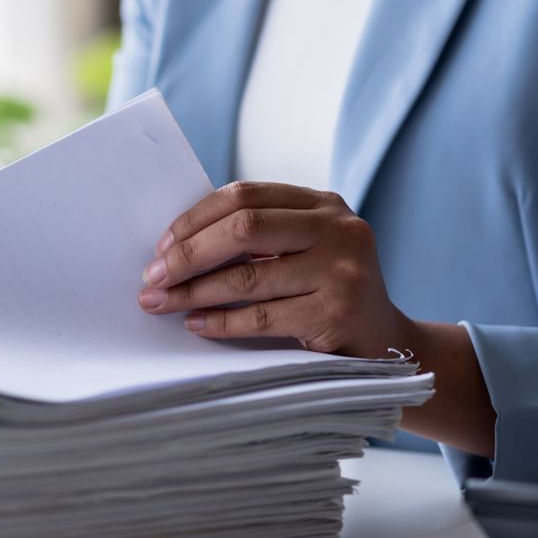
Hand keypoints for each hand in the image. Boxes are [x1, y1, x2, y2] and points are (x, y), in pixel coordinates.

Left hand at [136, 181, 415, 356]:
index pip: (244, 195)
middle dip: (188, 254)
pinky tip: (195, 323)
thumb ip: (257, 236)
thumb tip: (173, 247)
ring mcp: (343, 271)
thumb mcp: (303, 250)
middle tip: (152, 276)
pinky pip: (261, 316)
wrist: (386, 343)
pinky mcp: (337, 313)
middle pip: (244, 228)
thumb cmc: (326, 292)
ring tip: (161, 302)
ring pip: (248, 277)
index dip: (195, 218)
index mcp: (323, 204)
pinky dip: (221, 321)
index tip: (161, 245)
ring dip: (194, 292)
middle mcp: (338, 229)